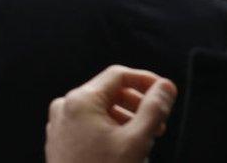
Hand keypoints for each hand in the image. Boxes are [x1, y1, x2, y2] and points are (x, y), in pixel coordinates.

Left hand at [45, 65, 177, 162]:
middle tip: (159, 123)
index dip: (146, 80)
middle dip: (137, 104)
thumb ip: (154, 109)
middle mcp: (65, 106)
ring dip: (125, 118)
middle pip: (108, 92)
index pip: (118, 75)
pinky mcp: (59, 140)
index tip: (167, 94)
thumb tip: (165, 86)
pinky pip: (88, 125)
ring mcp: (59, 124)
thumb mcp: (136, 141)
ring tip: (144, 139)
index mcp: (80, 100)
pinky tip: (123, 150)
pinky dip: (108, 129)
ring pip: (99, 110)